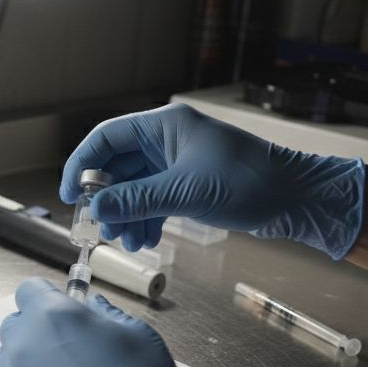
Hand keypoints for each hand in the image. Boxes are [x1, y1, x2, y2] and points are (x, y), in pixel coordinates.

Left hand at [0, 278, 230, 366]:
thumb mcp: (136, 333)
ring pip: (5, 360)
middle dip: (36, 330)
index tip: (59, 309)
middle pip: (14, 325)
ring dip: (26, 363)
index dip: (46, 298)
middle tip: (64, 349)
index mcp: (52, 315)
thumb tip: (93, 306)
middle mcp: (23, 344)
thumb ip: (106, 313)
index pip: (29, 290)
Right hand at [60, 103, 365, 259]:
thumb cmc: (250, 182)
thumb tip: (96, 209)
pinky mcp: (189, 183)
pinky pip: (153, 199)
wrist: (297, 198)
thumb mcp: (186, 192)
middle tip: (100, 226)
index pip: (106, 138)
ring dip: (126, 214)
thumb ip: (137, 200)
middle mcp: (167, 139)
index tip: (70, 195)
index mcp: (164, 125)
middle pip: (118, 165)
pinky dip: (145, 218)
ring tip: (127, 241)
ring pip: (134, 186)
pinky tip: (145, 239)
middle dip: (107, 198)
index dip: (82, 164)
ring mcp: (178, 162)